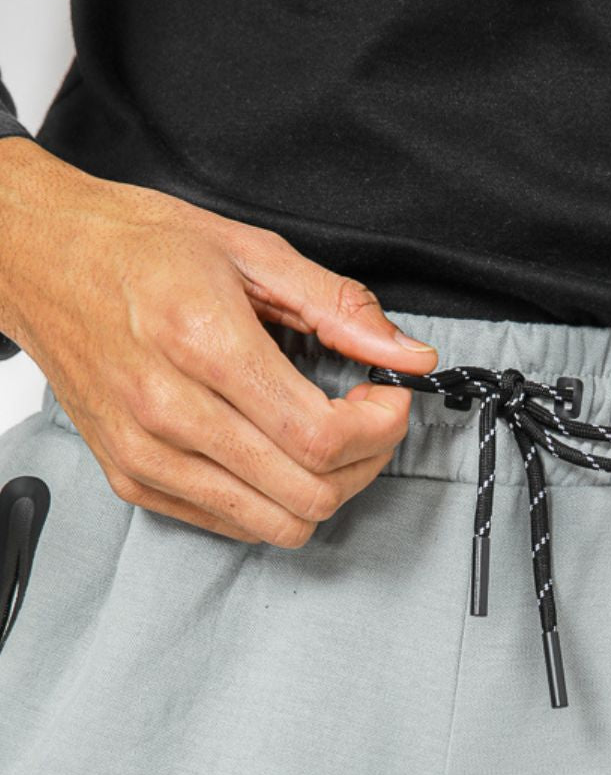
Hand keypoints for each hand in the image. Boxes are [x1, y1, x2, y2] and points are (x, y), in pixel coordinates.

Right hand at [0, 138, 437, 543]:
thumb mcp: (248, 252)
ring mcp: (146, 454)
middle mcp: (169, 409)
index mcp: (202, 342)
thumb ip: (338, 308)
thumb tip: (406, 356)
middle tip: (368, 422)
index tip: (389, 401)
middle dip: (364, 463)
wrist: (39, 259)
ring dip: (324, 491)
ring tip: (326, 443)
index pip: (320, 436)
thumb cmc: (134, 248)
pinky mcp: (132, 479)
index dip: (379, 429)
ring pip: (276, 525)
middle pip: (308, 491)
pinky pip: (233, 526)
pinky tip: (275, 454)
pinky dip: (273, 501)